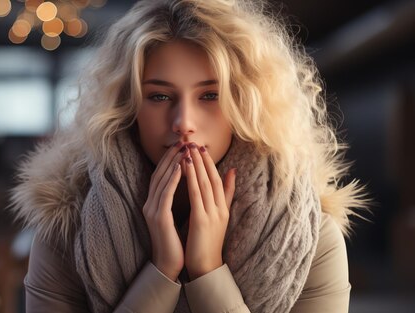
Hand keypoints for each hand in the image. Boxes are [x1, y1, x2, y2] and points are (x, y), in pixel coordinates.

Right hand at [142, 142, 185, 280]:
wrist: (169, 265)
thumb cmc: (177, 242)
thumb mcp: (179, 216)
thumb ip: (181, 199)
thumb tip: (191, 182)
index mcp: (154, 204)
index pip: (161, 176)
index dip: (170, 160)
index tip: (182, 146)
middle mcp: (150, 204)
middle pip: (159, 174)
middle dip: (171, 157)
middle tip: (183, 141)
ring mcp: (152, 210)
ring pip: (162, 181)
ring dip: (173, 163)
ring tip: (184, 150)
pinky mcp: (159, 217)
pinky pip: (166, 194)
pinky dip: (173, 179)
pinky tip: (181, 168)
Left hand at [183, 143, 235, 279]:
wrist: (206, 266)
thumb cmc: (208, 243)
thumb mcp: (218, 217)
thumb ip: (225, 196)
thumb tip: (231, 173)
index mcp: (223, 208)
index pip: (217, 180)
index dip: (210, 163)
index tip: (203, 149)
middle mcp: (220, 208)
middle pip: (212, 178)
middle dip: (203, 159)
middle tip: (195, 142)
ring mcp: (212, 213)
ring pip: (204, 182)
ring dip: (197, 164)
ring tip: (189, 149)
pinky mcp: (202, 219)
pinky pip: (196, 194)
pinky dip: (190, 178)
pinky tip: (184, 167)